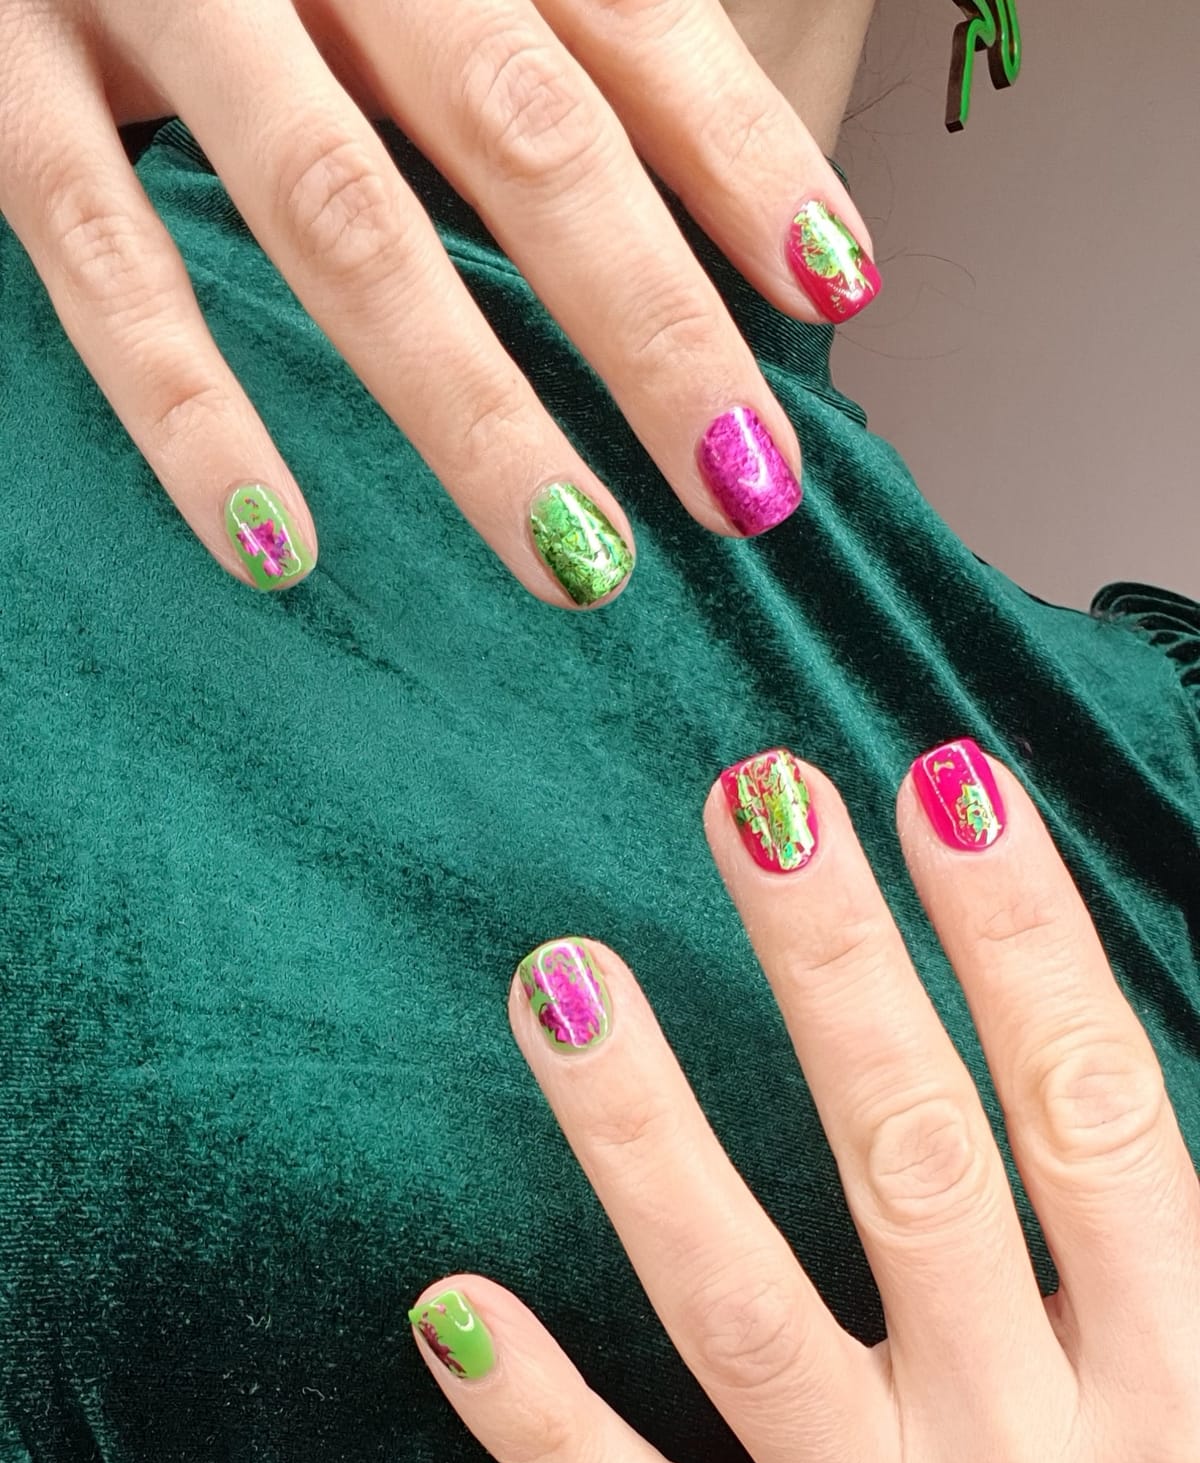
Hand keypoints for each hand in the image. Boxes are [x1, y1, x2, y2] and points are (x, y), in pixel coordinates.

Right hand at [0, 0, 878, 601]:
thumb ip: (540, 26)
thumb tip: (692, 182)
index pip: (630, 23)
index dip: (744, 157)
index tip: (841, 291)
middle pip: (521, 133)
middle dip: (649, 322)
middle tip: (745, 485)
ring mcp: (152, 0)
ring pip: (342, 218)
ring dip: (473, 410)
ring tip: (579, 563)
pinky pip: (106, 263)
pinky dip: (192, 411)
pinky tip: (278, 547)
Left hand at [409, 741, 1199, 1462]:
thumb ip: (1149, 1247)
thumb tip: (1082, 1056)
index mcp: (1170, 1385)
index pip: (1092, 1118)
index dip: (1026, 945)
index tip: (946, 781)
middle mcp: (1026, 1455)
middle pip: (917, 1168)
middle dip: (841, 972)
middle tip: (759, 798)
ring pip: (744, 1316)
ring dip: (647, 1138)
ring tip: (560, 974)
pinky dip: (542, 1417)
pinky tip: (448, 1302)